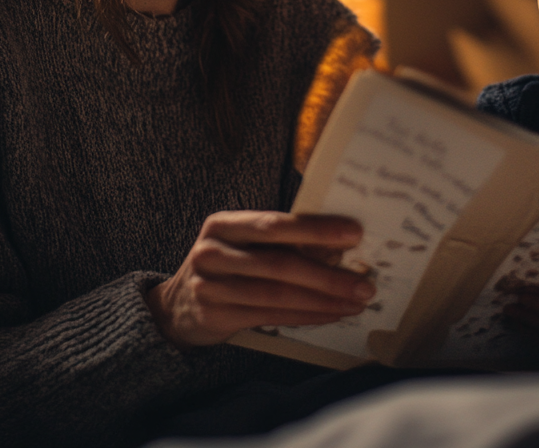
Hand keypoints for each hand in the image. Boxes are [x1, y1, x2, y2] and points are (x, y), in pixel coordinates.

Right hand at [146, 211, 374, 349]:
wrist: (175, 306)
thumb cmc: (225, 266)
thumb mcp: (243, 244)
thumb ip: (280, 241)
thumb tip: (339, 247)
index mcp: (224, 223)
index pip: (275, 224)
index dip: (315, 229)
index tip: (353, 233)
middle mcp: (213, 251)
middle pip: (278, 262)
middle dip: (327, 274)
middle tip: (363, 282)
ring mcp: (211, 285)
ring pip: (277, 294)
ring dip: (322, 300)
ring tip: (355, 301)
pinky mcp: (215, 315)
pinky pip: (270, 316)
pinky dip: (305, 316)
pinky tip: (330, 314)